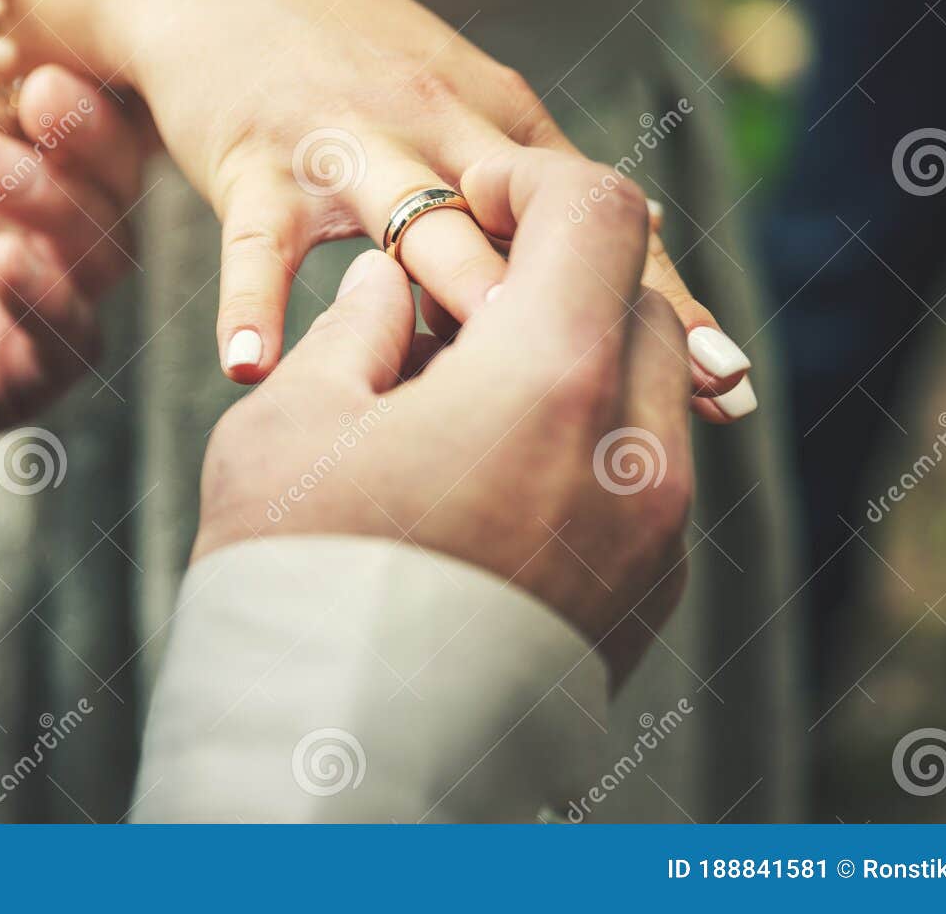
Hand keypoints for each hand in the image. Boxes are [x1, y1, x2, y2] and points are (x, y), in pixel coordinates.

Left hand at [0, 0, 141, 470]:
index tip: (42, 56)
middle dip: (89, 139)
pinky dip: (50, 298)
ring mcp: (31, 288)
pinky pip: (70, 339)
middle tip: (36, 104)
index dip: (87, 80)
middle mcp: (33, 208)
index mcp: (3, 130)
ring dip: (64, 209)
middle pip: (114, 174)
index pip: (90, 102)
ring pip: (104, 251)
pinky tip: (3, 262)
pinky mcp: (16, 366)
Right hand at [0, 0, 751, 418]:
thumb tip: (610, 273)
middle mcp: (440, 124)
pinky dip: (251, 303)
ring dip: (455, 293)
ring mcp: (348, 140)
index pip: (603, 219)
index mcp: (499, 120)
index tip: (726, 385)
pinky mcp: (255, 158)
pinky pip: (259, 244)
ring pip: (417, 222)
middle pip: (530, 225)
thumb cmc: (344, 69)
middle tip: (658, 399)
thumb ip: (514, 191)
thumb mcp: (446, 108)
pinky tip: (249, 367)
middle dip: (595, 311)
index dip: (665, 299)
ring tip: (487, 382)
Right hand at [196, 156, 692, 683]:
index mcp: (549, 378)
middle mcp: (632, 448)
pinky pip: (636, 472)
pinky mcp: (646, 594)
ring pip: (641, 389)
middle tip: (457, 305)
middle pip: (631, 301)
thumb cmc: (293, 576)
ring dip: (571, 361)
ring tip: (464, 400)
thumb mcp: (294, 419)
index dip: (537, 182)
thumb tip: (393, 285)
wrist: (336, 761)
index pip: (596, 213)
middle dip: (555, 279)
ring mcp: (651, 529)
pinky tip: (491, 473)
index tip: (482, 191)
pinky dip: (582, 439)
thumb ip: (359, 327)